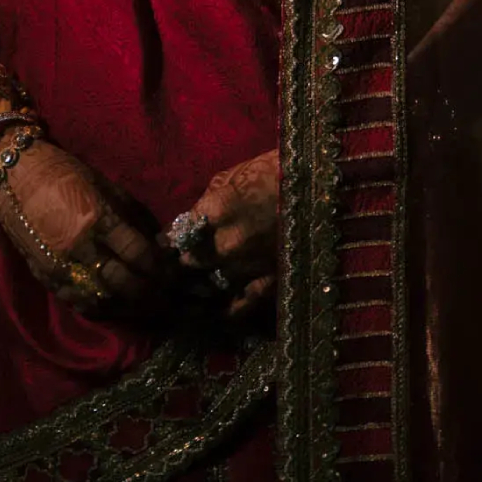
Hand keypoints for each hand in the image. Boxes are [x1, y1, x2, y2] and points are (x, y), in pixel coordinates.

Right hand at [0, 132, 164, 316]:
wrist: (16, 176)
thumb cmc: (66, 174)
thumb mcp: (107, 186)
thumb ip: (134, 217)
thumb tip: (160, 244)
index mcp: (98, 219)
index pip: (139, 254)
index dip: (161, 268)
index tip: (175, 273)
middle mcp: (80, 248)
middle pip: (126, 284)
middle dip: (152, 294)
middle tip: (169, 297)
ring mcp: (61, 267)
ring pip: (105, 301)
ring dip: (131, 307)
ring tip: (149, 307)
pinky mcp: (46, 278)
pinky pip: (80, 304)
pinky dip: (104, 309)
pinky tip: (119, 307)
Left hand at [165, 148, 278, 316]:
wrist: (317, 183)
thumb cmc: (274, 170)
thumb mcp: (233, 175)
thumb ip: (209, 200)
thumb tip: (192, 220)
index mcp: (216, 210)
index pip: (179, 235)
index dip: (169, 242)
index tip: (164, 247)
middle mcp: (228, 243)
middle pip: (190, 264)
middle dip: (182, 264)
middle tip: (174, 268)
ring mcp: (250, 265)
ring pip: (211, 286)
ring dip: (199, 288)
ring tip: (188, 293)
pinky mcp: (271, 280)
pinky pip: (242, 304)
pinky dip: (226, 310)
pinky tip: (216, 312)